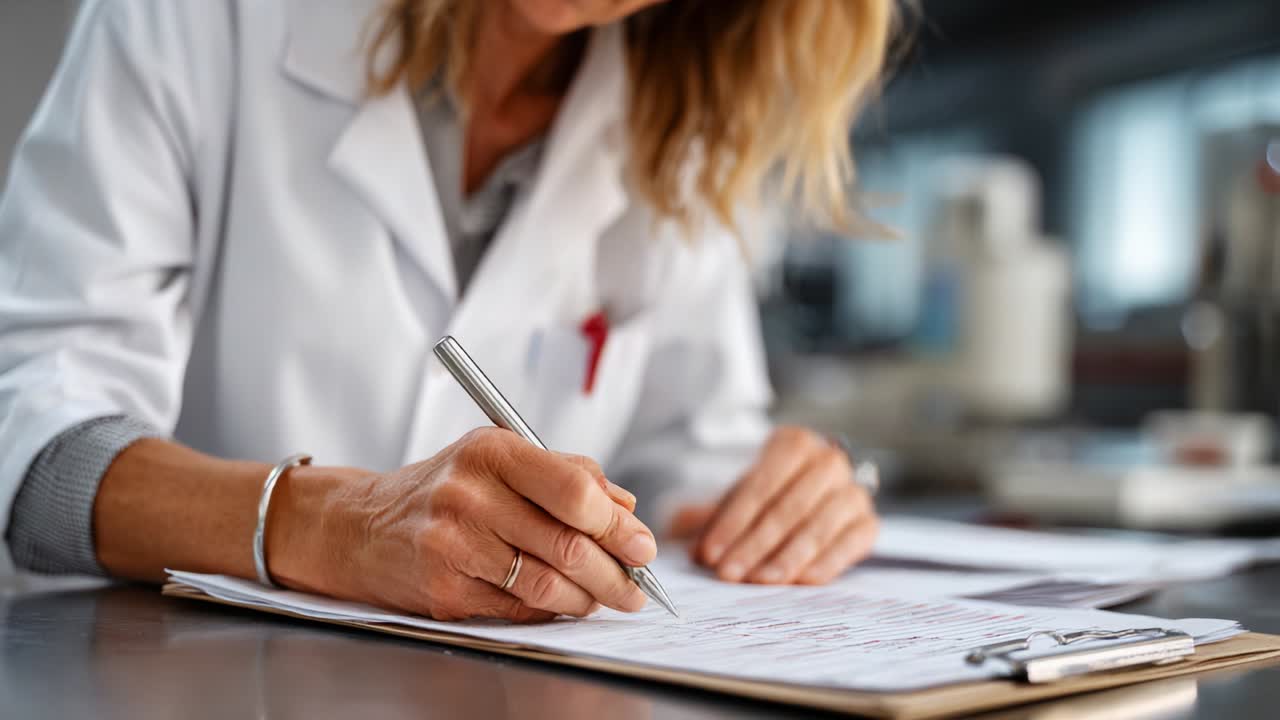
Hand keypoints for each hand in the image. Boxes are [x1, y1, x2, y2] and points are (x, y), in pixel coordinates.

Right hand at [268, 427, 654, 621]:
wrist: (360, 525)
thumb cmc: (444, 488)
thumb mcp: (500, 458)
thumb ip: (567, 475)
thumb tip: (627, 509)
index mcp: (492, 451)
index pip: (574, 490)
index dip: (618, 525)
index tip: (643, 545)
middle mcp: (469, 494)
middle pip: (566, 544)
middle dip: (615, 572)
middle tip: (637, 586)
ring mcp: (452, 544)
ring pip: (546, 583)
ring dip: (588, 598)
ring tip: (607, 598)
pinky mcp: (443, 589)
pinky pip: (516, 607)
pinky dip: (551, 610)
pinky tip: (565, 603)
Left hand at [686, 427, 877, 584]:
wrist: (810, 497)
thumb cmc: (768, 497)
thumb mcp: (739, 497)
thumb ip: (714, 516)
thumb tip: (685, 534)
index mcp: (794, 443)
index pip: (760, 485)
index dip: (732, 522)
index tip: (709, 554)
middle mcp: (830, 461)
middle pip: (788, 507)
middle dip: (755, 544)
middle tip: (730, 573)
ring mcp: (854, 491)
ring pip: (818, 526)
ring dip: (787, 558)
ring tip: (760, 582)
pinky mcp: (868, 523)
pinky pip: (850, 544)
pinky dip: (825, 563)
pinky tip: (800, 582)